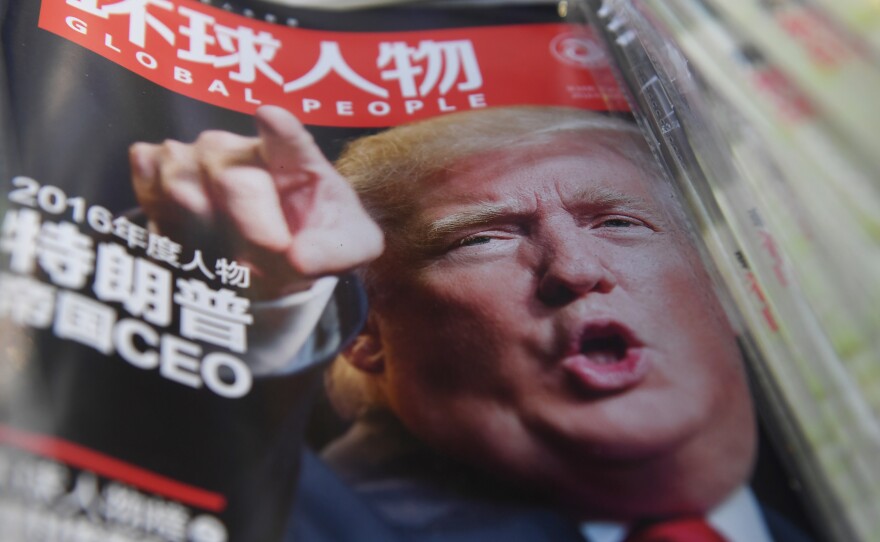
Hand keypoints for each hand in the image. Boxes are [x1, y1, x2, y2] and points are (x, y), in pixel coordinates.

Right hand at [129, 106, 383, 298]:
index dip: (279, 129)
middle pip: (232, 180)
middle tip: (272, 253)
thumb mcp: (349, 246)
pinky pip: (149, 191)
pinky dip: (165, 224)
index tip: (269, 118)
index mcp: (295, 159)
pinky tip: (190, 242)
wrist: (280, 249)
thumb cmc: (318, 235)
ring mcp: (197, 158)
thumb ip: (334, 251)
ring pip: (183, 187)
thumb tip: (298, 258)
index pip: (289, 138)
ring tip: (236, 256)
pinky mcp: (161, 174)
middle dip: (251, 227)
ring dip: (207, 233)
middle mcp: (241, 150)